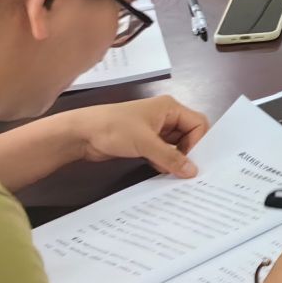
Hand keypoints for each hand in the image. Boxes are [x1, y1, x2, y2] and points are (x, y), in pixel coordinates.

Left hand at [66, 96, 209, 178]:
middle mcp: (166, 116)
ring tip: (173, 174)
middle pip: (189, 135)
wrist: (82, 134)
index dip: (199, 142)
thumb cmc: (115, 129)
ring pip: (176, 145)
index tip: (192, 161)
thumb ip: (170, 157)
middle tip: (186, 171)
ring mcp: (155, 129)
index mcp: (170, 108)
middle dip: (188, 152)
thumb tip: (193, 172)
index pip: (198, 123)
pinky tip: (161, 172)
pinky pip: (163, 152)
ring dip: (175, 159)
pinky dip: (164, 162)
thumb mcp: (145, 143)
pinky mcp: (144, 141)